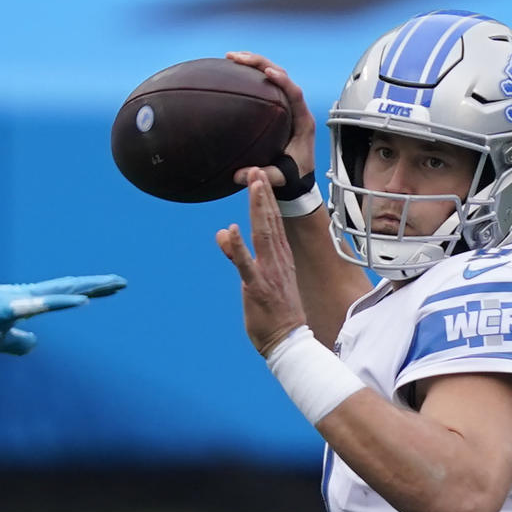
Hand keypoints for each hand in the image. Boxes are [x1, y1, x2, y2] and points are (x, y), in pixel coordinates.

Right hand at [0, 274, 125, 354]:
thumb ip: (17, 342)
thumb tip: (35, 344)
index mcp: (25, 303)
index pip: (65, 295)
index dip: (90, 290)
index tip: (113, 287)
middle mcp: (25, 296)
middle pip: (68, 289)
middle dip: (96, 285)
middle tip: (123, 281)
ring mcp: (15, 300)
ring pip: (57, 293)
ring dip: (84, 290)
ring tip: (109, 285)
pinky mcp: (4, 307)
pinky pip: (38, 306)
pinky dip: (60, 303)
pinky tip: (80, 302)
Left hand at [216, 169, 305, 356]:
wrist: (289, 341)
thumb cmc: (274, 314)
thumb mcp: (255, 280)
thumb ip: (237, 255)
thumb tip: (222, 233)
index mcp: (280, 258)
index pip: (273, 223)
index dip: (266, 199)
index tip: (260, 178)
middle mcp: (277, 261)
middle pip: (269, 222)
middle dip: (262, 195)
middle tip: (256, 170)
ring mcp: (269, 273)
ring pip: (262, 234)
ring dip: (257, 209)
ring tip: (253, 185)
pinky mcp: (257, 287)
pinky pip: (246, 264)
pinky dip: (238, 246)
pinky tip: (231, 229)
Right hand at [225, 51, 315, 186]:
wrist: (298, 179)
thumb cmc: (293, 176)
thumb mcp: (280, 177)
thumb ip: (263, 175)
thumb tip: (238, 175)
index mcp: (303, 122)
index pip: (295, 93)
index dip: (282, 80)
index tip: (267, 71)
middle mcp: (296, 109)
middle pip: (281, 75)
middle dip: (260, 62)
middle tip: (237, 57)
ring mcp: (287, 107)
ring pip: (273, 76)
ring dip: (254, 64)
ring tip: (232, 57)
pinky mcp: (277, 108)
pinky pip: (265, 86)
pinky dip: (251, 76)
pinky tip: (234, 72)